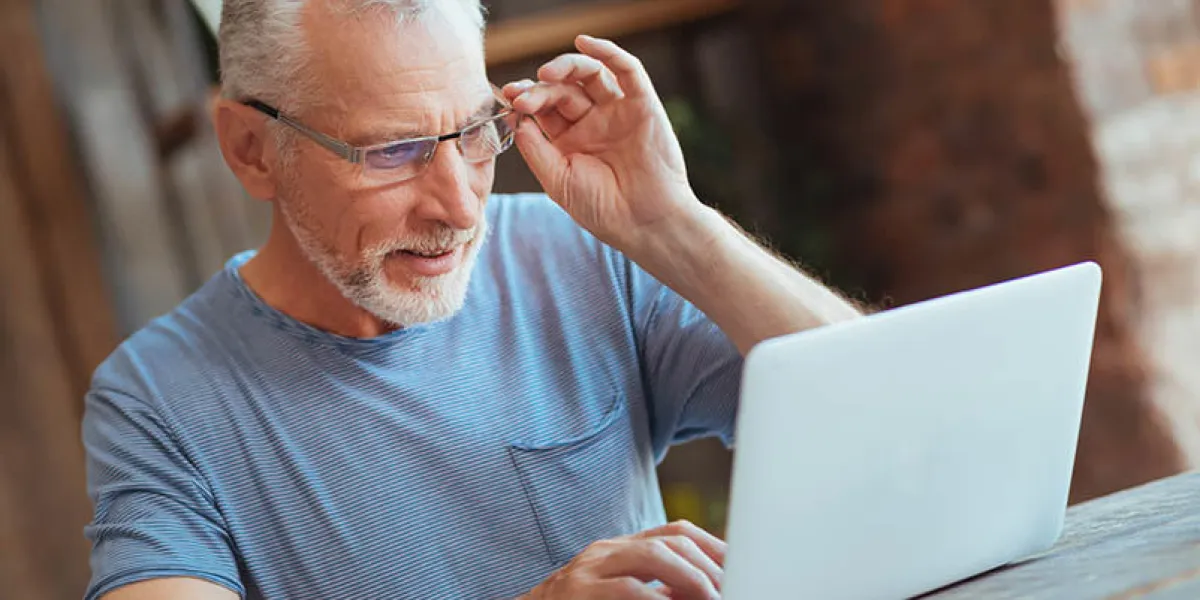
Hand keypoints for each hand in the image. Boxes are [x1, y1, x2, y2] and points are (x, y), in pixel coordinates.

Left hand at [502, 35, 701, 252]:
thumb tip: (516, 118)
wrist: (644, 223)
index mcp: (570, 140)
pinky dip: (608, 52)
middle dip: (540, 89)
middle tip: (523, 96)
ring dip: (566, 67)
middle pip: (563, 90)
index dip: (526, 99)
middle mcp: (593, 122)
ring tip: (546, 74)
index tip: (510, 99)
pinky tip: (586, 42)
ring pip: (590, 75)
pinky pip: (627, 71)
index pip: (544, 108)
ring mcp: (618, 112)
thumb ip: (535, 149)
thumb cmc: (602, 209)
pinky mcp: (643, 105)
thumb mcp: (558, 181)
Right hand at [520, 520, 725, 599]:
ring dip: (692, 579)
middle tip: (732, 590)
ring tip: (714, 599)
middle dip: (709, 566)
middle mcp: (606, 551)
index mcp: (621, 549)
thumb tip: (712, 592)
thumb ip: (661, 591)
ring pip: (652, 556)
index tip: (742, 568)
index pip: (677, 532)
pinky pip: (627, 591)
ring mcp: (589, 570)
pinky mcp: (578, 593)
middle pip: (671, 540)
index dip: (714, 548)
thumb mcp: (626, 596)